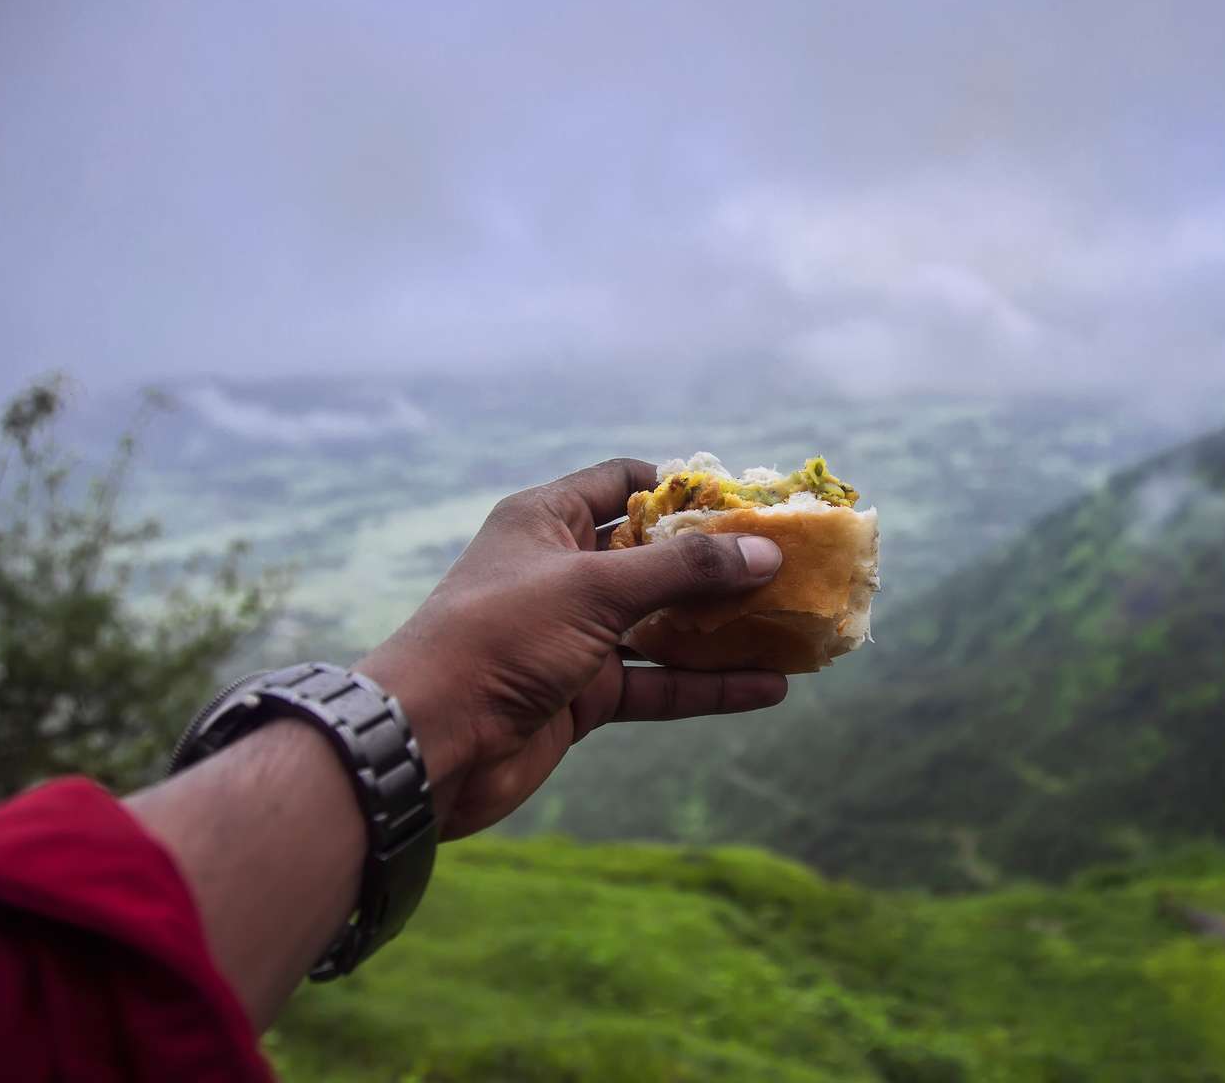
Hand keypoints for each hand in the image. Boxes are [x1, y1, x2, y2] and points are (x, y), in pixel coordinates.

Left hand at [355, 458, 787, 838]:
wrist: (431, 741)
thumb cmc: (500, 637)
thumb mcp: (594, 589)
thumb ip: (682, 571)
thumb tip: (764, 553)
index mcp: (548, 520)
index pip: (624, 483)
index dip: (683, 489)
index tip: (747, 502)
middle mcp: (563, 571)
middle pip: (655, 557)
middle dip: (720, 564)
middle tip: (789, 564)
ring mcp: (575, 636)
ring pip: (664, 625)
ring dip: (724, 629)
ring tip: (793, 626)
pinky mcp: (585, 694)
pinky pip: (659, 683)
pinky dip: (709, 685)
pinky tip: (768, 687)